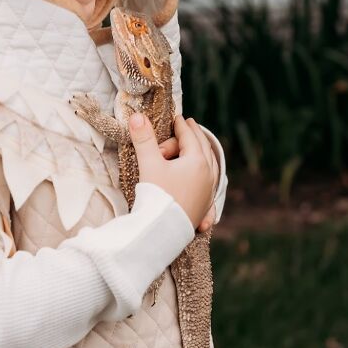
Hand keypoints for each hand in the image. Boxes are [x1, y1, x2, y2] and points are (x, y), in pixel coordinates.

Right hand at [129, 112, 217, 230]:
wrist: (163, 232)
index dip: (181, 125)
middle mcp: (208, 175)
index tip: (178, 117)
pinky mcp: (205, 206)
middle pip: (202, 148)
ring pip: (211, 165)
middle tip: (190, 125)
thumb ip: (143, 139)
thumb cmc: (157, 197)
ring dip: (204, 153)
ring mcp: (208, 192)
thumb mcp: (149, 164)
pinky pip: (211, 185)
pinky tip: (210, 179)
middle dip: (194, 135)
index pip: (189, 136)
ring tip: (201, 146)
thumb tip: (136, 115)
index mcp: (197, 161)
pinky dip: (209, 174)